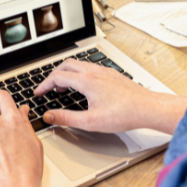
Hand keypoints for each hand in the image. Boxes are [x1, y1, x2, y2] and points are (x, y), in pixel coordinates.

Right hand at [35, 59, 186, 133]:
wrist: (147, 108)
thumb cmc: (124, 114)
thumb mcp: (91, 121)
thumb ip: (67, 118)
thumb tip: (49, 116)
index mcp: (87, 81)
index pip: (57, 76)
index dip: (44, 84)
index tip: (38, 93)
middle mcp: (95, 72)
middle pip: (66, 64)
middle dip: (54, 75)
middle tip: (49, 88)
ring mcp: (104, 72)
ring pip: (79, 65)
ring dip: (67, 74)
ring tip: (64, 88)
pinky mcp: (112, 75)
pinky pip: (90, 68)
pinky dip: (79, 75)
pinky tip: (84, 88)